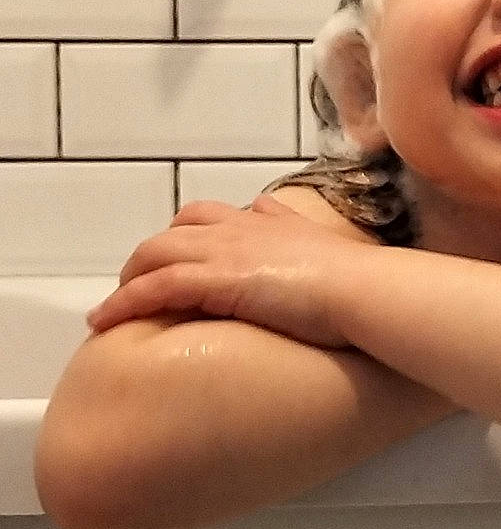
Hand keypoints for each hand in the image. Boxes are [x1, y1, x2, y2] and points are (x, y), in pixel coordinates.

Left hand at [87, 196, 370, 346]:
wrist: (364, 290)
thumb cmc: (357, 278)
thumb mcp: (323, 242)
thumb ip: (291, 225)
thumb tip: (267, 206)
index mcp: (265, 223)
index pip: (208, 217)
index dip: (184, 238)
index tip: (175, 262)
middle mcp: (238, 228)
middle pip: (172, 234)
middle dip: (148, 260)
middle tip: (137, 291)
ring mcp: (224, 251)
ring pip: (154, 255)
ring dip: (127, 281)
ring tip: (111, 310)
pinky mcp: (214, 279)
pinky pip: (154, 287)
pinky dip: (124, 303)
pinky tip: (107, 322)